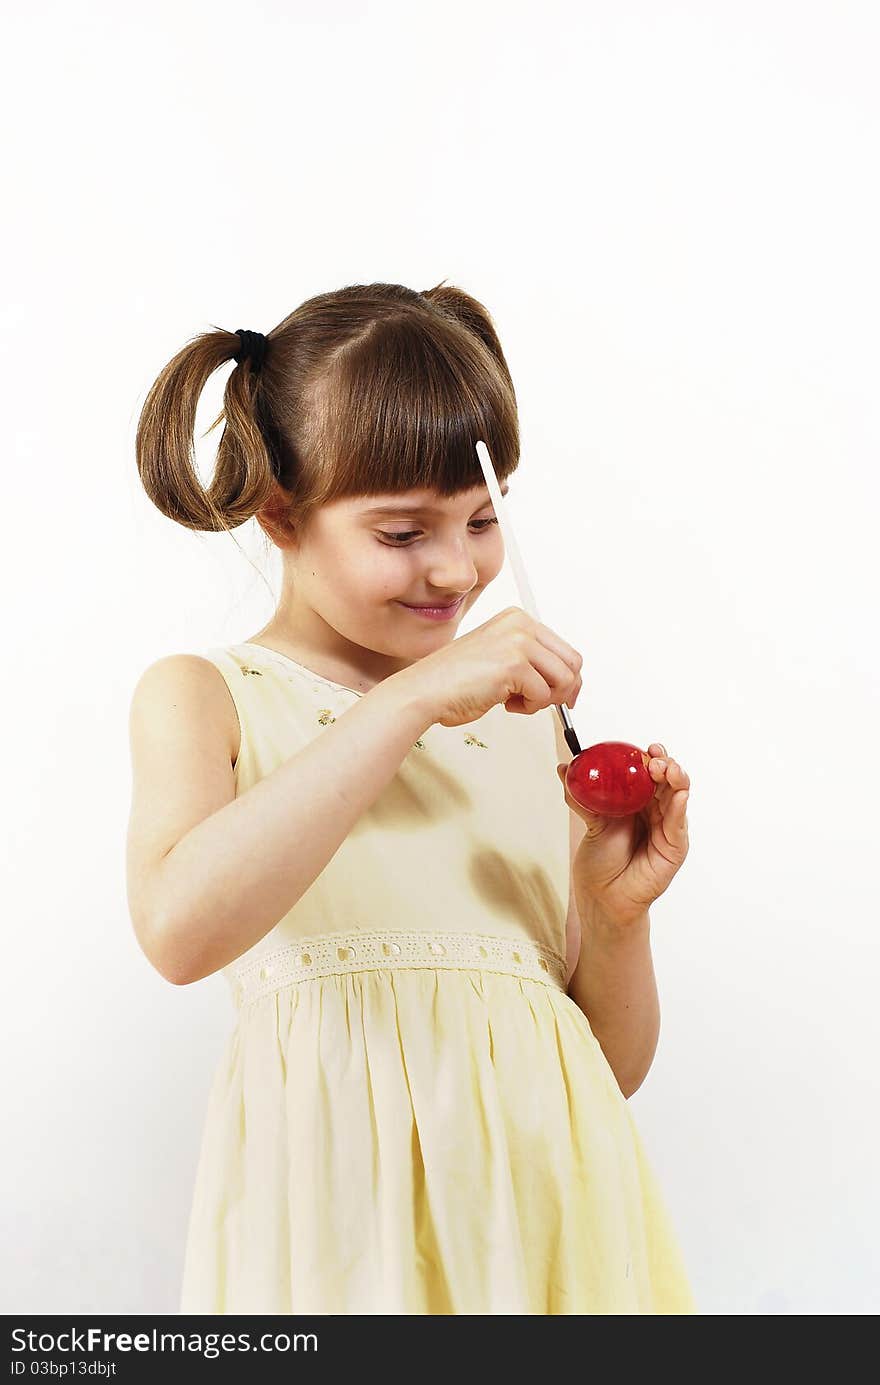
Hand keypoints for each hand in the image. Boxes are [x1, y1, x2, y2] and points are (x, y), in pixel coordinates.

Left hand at [556, 742, 689, 926]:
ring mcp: (667, 827)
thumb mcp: (590, 821)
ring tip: (666, 769)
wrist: (602, 897)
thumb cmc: (600, 862)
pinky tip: (678, 793)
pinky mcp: (674, 847)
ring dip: (675, 778)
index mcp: (637, 802)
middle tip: (653, 758)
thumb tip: (563, 768)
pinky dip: (680, 806)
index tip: (642, 750)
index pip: (648, 773)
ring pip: (677, 796)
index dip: (648, 759)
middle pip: (667, 780)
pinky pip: (679, 823)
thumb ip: (580, 795)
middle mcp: (655, 811)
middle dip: (664, 764)